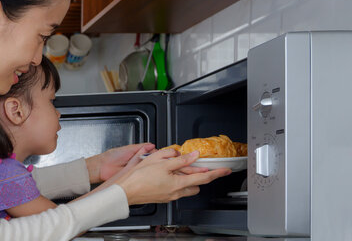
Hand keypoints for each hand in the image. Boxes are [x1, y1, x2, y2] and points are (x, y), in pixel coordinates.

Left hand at [85, 143, 155, 183]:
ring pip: (146, 168)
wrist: (102, 168)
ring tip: (154, 166)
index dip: (156, 154)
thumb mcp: (128, 149)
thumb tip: (151, 145)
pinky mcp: (132, 177)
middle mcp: (136, 162)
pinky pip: (140, 175)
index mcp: (135, 154)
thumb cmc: (112, 157)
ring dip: (150, 168)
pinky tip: (147, 173)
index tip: (162, 154)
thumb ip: (141, 147)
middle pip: (150, 161)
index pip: (149, 152)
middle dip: (155, 161)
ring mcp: (134, 170)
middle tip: (160, 161)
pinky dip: (144, 174)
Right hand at [116, 150, 231, 204]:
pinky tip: (166, 173)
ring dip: (186, 179)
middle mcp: (176, 192)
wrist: (126, 191)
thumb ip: (180, 159)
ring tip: (177, 167)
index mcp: (179, 183)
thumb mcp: (161, 162)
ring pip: (185, 187)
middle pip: (195, 185)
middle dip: (199, 176)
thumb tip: (193, 156)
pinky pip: (175, 189)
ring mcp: (169, 196)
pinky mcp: (162, 197)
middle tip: (196, 165)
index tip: (225, 171)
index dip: (217, 173)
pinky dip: (176, 181)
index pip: (204, 178)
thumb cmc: (140, 177)